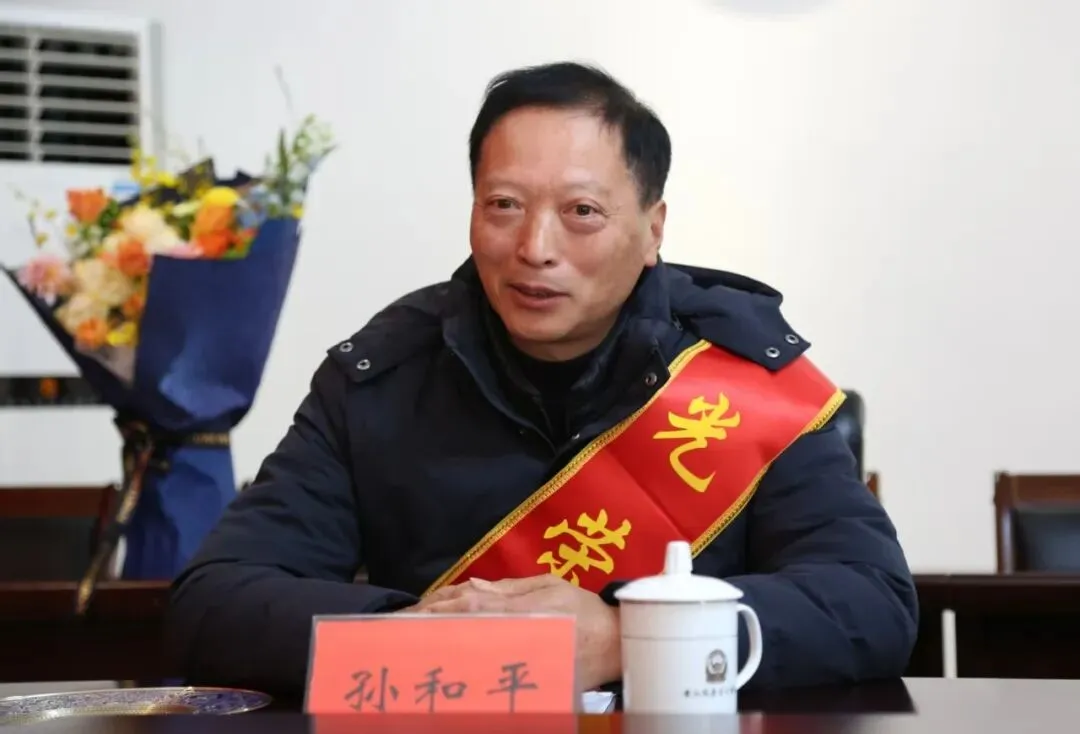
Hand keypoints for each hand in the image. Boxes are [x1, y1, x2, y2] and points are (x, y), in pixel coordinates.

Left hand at [407, 575, 621, 690]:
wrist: (615, 645)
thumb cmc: (584, 612)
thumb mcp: (549, 586)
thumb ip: (509, 588)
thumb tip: (472, 588)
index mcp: (510, 608)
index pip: (457, 607)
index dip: (424, 610)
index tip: (398, 615)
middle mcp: (504, 631)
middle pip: (452, 627)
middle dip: (418, 628)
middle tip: (386, 633)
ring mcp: (507, 652)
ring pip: (460, 645)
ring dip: (430, 643)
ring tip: (402, 644)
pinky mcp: (516, 669)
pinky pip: (477, 660)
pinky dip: (453, 655)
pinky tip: (438, 654)